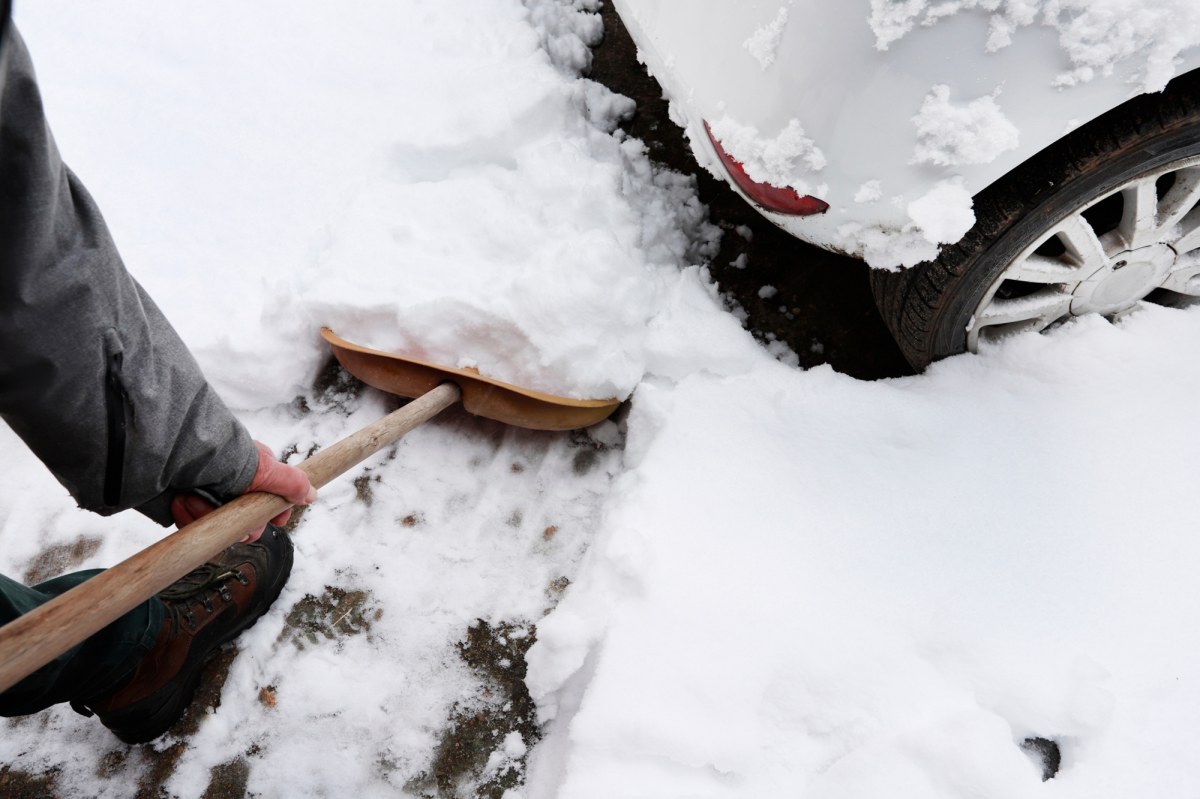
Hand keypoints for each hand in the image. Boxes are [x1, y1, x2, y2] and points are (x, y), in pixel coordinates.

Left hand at [170, 441, 316, 541]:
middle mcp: (231, 486)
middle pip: (244, 523)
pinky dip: (186, 516)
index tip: (273, 521)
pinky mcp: (183, 505)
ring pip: (218, 527)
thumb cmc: (219, 455)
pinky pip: (192, 527)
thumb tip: (312, 494)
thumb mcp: (263, 467)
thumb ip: (291, 483)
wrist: (170, 453)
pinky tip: (180, 500)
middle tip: (225, 508)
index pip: (269, 505)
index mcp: (253, 474)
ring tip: (192, 495)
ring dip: (205, 515)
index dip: (270, 516)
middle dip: (235, 520)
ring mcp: (207, 496)